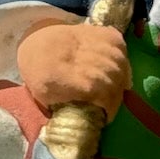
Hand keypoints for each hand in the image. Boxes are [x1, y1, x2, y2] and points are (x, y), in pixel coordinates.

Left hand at [16, 21, 131, 118]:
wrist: (37, 44)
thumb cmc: (41, 75)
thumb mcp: (48, 100)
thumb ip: (67, 111)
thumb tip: (81, 126)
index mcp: (80, 81)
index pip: (109, 98)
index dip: (111, 109)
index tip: (107, 117)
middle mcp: (93, 62)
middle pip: (117, 82)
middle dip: (116, 96)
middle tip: (110, 104)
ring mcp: (100, 43)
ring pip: (122, 64)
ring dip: (121, 78)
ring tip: (114, 87)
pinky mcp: (104, 32)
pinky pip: (121, 47)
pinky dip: (121, 58)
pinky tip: (115, 67)